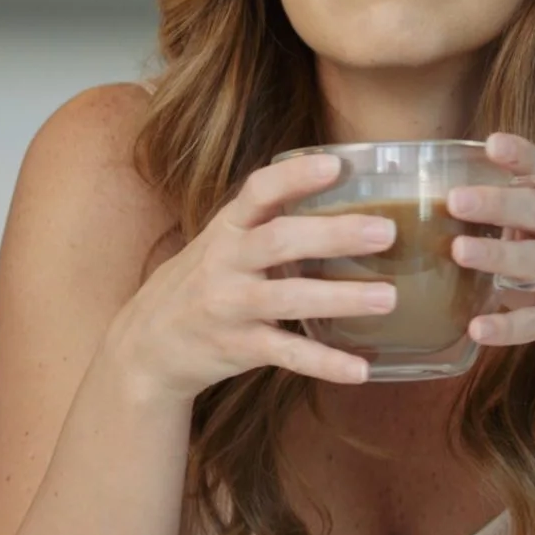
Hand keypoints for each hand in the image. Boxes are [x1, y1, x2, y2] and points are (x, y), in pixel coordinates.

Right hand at [101, 153, 390, 402]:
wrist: (146, 345)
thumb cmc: (200, 283)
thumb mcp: (221, 243)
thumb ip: (264, 222)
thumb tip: (339, 191)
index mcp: (226, 229)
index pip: (258, 191)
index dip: (295, 176)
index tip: (336, 166)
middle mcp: (226, 262)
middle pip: (280, 241)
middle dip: (334, 234)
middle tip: (385, 231)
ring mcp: (230, 306)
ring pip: (289, 298)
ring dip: (342, 298)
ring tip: (388, 297)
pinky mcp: (238, 347)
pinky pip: (287, 354)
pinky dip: (325, 363)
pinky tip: (361, 369)